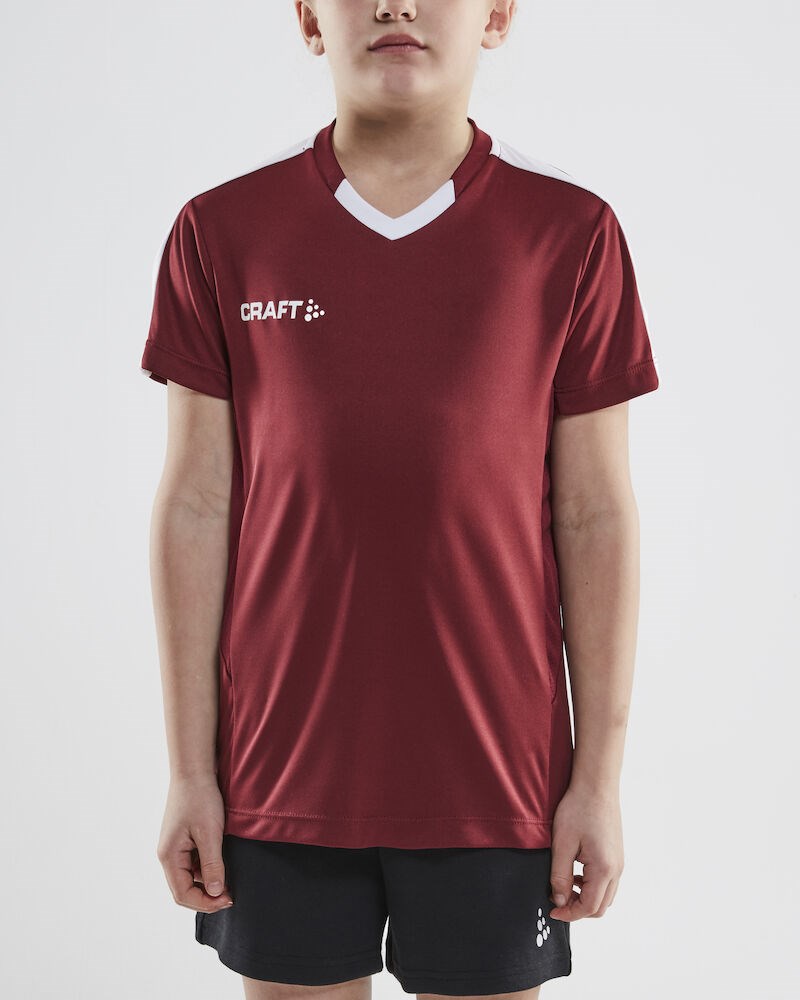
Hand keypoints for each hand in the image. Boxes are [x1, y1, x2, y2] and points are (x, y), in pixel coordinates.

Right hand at [156, 774, 233, 912]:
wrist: (194, 770)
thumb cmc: (200, 798)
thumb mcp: (210, 833)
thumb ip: (211, 865)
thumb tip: (216, 893)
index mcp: (169, 856)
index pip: (182, 895)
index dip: (205, 903)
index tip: (229, 899)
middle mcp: (168, 855)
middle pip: (184, 889)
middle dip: (207, 896)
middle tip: (232, 894)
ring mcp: (175, 847)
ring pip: (189, 876)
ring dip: (208, 882)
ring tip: (231, 878)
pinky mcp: (183, 839)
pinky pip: (193, 862)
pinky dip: (207, 868)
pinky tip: (223, 862)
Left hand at [547, 781, 623, 920]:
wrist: (596, 786)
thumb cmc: (578, 810)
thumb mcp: (562, 844)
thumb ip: (560, 876)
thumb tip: (560, 901)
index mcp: (604, 869)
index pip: (589, 907)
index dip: (569, 914)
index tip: (552, 911)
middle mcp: (616, 869)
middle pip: (600, 907)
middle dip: (578, 909)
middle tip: (557, 900)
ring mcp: (619, 862)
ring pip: (606, 896)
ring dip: (586, 898)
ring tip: (564, 885)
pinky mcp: (616, 855)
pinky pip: (608, 882)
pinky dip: (592, 886)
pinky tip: (576, 873)